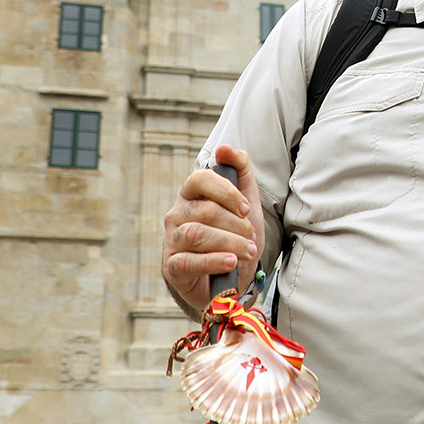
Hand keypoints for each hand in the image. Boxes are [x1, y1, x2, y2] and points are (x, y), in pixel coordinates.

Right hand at [162, 144, 264, 319]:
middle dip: (235, 224)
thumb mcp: (245, 201)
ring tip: (248, 251)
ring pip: (197, 234)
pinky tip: (231, 262)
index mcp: (192, 194)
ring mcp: (172, 240)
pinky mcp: (172, 267)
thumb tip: (224, 148)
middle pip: (205, 211)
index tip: (245, 208)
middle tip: (251, 236)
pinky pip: (189, 261)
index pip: (200, 179)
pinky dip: (214, 261)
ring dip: (229, 243)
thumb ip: (240, 170)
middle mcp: (177, 214)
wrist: (229, 276)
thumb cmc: (234, 234)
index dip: (226, 191)